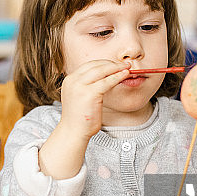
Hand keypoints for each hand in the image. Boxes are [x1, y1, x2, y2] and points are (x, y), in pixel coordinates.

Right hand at [38, 59, 128, 179]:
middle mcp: (73, 80)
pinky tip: (125, 75)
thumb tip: (104, 78)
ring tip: (127, 67)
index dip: (103, 63)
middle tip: (124, 64)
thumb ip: (87, 86)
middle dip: (111, 63)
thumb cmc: (79, 118)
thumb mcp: (79, 97)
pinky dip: (118, 76)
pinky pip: (107, 81)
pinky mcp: (89, 93)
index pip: (88, 66)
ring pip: (102, 70)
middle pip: (95, 65)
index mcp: (69, 80)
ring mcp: (80, 86)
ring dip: (116, 67)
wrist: (73, 132)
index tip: (114, 64)